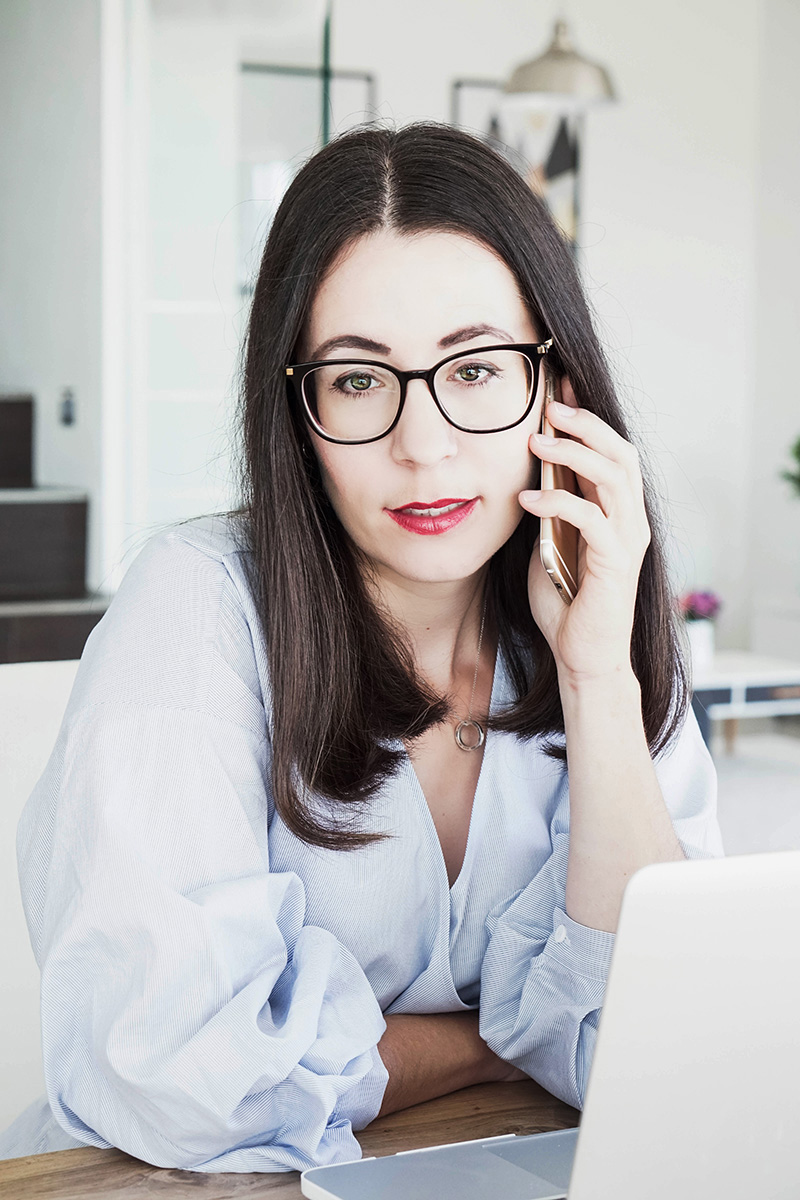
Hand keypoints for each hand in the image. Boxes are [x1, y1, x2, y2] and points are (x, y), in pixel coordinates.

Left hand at [519, 378, 651, 683]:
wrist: (583, 656)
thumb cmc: (566, 604)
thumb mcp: (549, 545)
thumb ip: (548, 513)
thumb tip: (527, 478)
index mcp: (617, 513)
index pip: (611, 453)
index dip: (589, 419)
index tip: (559, 390)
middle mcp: (630, 521)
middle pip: (621, 454)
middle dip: (587, 423)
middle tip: (550, 405)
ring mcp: (627, 540)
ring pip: (612, 477)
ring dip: (573, 453)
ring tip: (537, 440)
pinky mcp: (614, 562)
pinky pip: (590, 519)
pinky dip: (557, 502)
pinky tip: (526, 498)